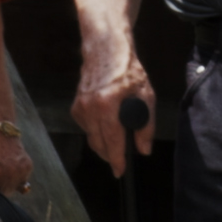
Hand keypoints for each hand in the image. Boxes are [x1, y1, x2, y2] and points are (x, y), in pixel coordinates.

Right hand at [73, 57, 155, 176]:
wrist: (105, 50)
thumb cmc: (127, 71)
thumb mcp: (146, 96)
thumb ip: (146, 125)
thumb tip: (143, 149)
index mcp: (107, 105)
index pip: (112, 141)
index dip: (117, 159)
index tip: (120, 171)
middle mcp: (90, 108)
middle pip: (99, 144)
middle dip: (110, 155)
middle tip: (120, 160)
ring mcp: (80, 108)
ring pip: (92, 138)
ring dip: (104, 143)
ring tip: (117, 137)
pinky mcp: (76, 107)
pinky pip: (87, 129)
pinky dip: (97, 131)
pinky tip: (107, 123)